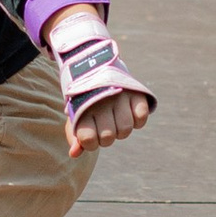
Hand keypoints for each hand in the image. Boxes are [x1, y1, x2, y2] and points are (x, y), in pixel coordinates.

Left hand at [47, 6, 153, 156]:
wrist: (95, 63)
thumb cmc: (85, 96)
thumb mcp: (76, 112)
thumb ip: (75, 134)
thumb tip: (74, 154)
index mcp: (82, 107)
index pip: (88, 139)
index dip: (90, 143)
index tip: (90, 135)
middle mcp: (101, 101)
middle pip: (108, 138)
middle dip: (106, 138)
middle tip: (104, 126)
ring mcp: (119, 96)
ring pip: (126, 130)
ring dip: (122, 130)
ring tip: (116, 120)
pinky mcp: (135, 91)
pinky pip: (141, 116)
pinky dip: (137, 119)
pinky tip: (129, 112)